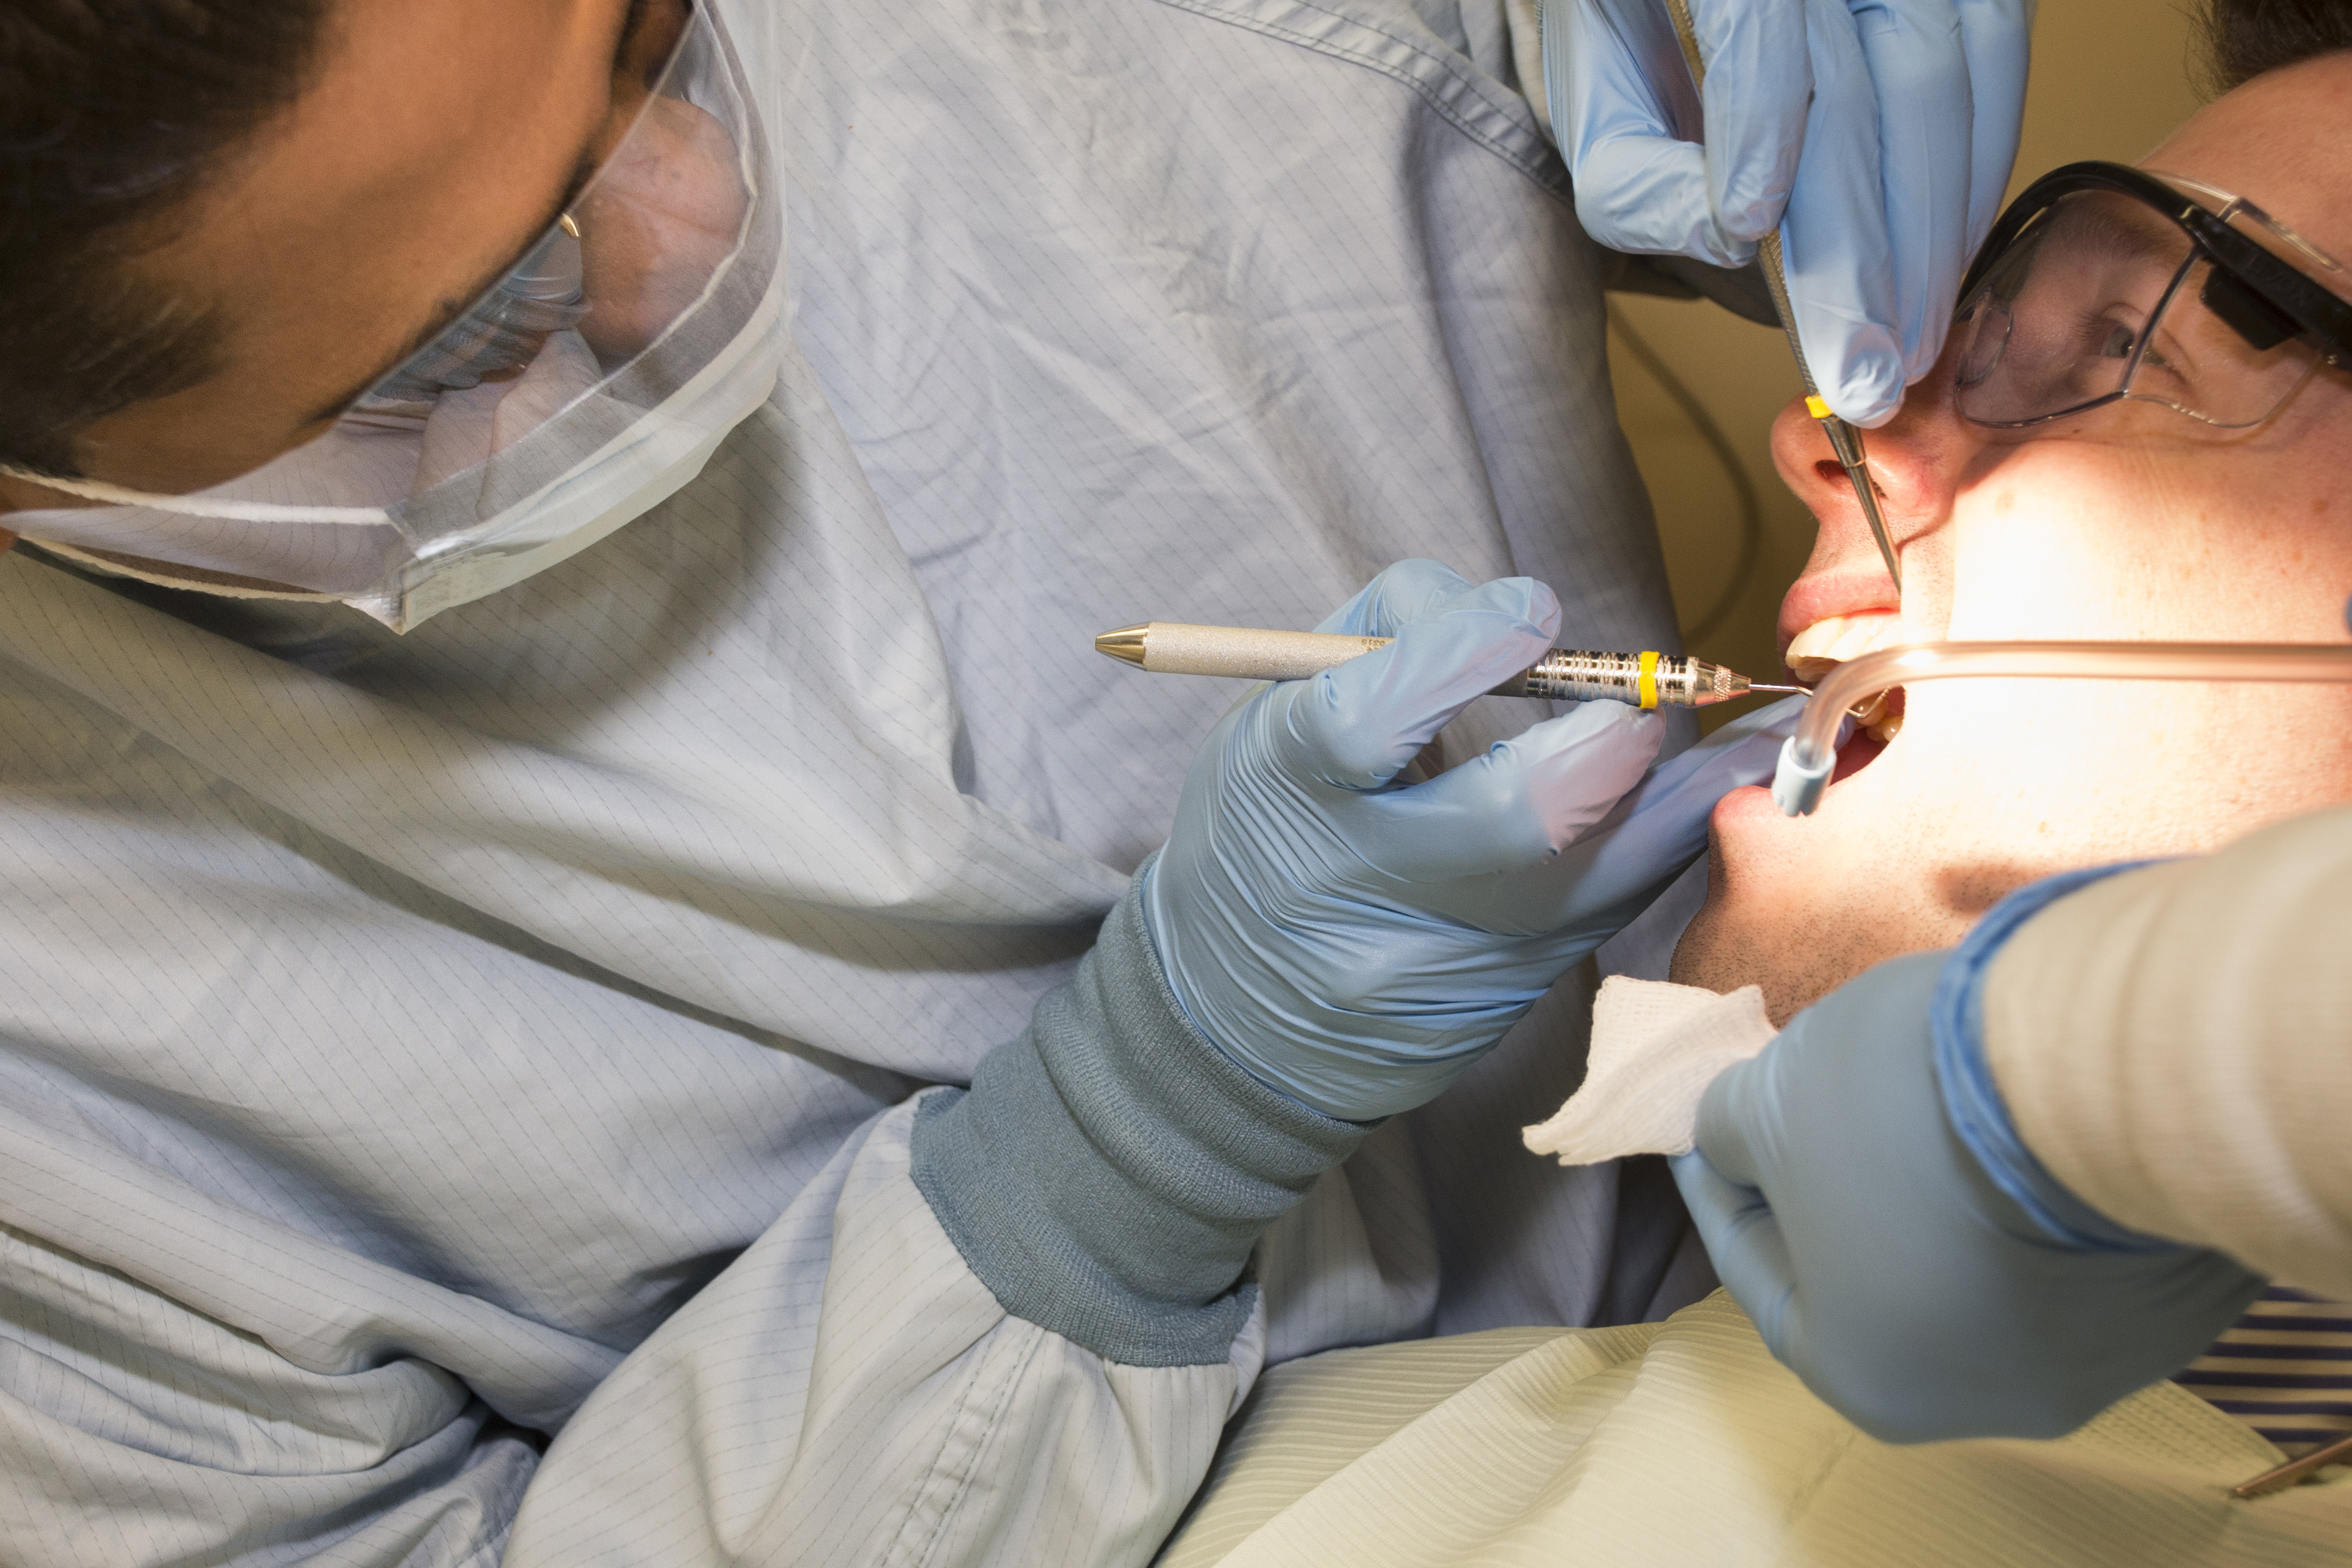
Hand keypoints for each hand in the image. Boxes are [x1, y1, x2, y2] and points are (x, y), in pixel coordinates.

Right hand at [1143, 559, 1795, 1120]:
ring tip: (1734, 740)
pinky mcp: (1488, 1001)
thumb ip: (1385, 641)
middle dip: (1603, 743)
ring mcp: (1426, 957)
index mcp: (1281, 785)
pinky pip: (1606, 917)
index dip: (1466, 649)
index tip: (1534, 611)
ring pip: (1590, 878)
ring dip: (1674, 795)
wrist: (1240, 1003)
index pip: (1368, 717)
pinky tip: (1703, 801)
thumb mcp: (1276, 716)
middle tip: (1637, 706)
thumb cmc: (1269, 823)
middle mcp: (1352, 880)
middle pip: (1510, 818)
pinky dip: (1663, 847)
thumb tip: (1524, 610)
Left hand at [1549, 0, 2030, 424]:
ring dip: (1934, 231)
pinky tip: (1949, 258)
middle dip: (1867, 243)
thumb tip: (1729, 243)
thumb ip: (1632, 172)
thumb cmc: (1636, 24)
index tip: (1750, 227)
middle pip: (1864, 85)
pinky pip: (1997, 61)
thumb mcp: (1595, 92)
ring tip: (1910, 343)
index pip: (1754, 20)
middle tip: (1865, 370)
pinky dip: (1980, 169)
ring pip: (1944, 80)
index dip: (1760, 120)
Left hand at [1673, 951, 2266, 1443]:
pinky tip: (2010, 1120)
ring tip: (1909, 1103)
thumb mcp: (1772, 1101)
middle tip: (1805, 1114)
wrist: (2106, 1075)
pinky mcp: (2178, 1299)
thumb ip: (1731, 1132)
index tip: (1707, 1133)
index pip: (1764, 1280)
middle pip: (1881, 1282)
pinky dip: (2030, 1190)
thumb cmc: (1902, 1108)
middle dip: (1832, 1193)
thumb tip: (1736, 1137)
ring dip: (1935, 1189)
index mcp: (1871, 1380)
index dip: (1725, 1195)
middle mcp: (1991, 1399)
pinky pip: (2077, 1246)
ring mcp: (2101, 1361)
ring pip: (1986, 1266)